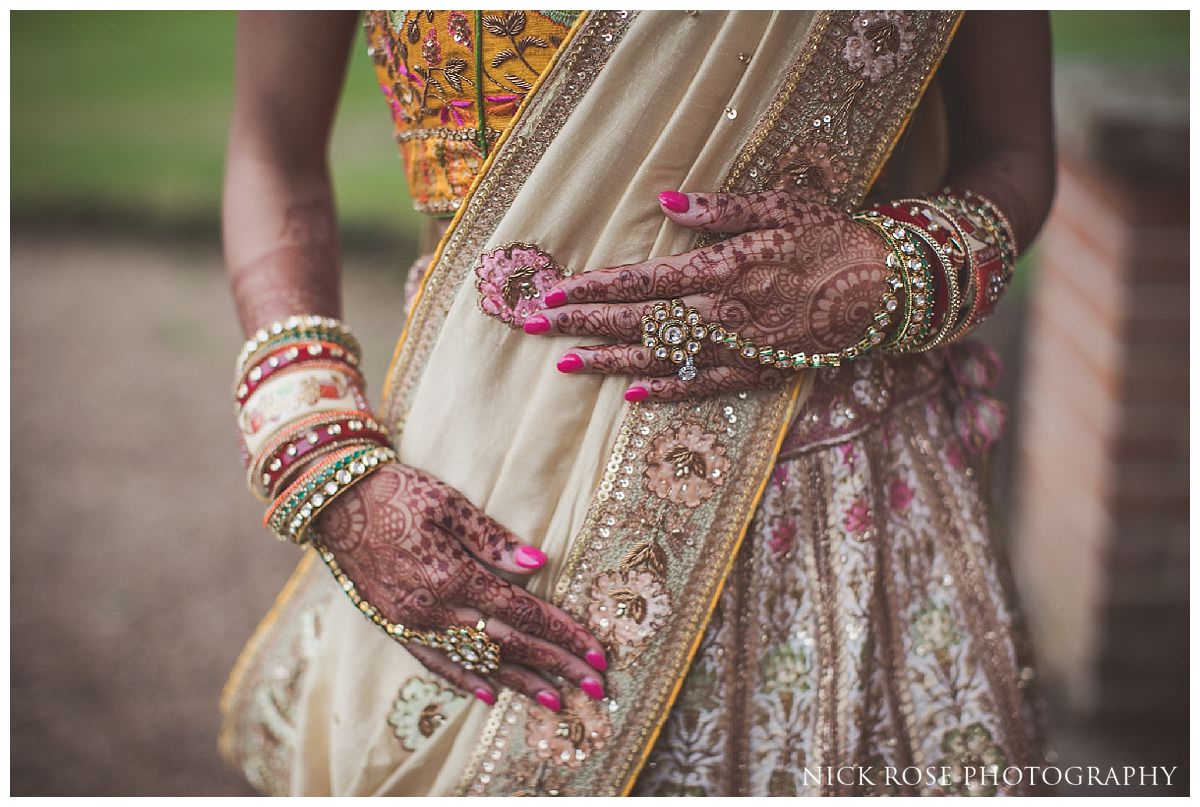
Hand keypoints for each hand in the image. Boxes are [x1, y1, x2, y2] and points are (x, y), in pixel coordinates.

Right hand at [315, 462, 606, 708]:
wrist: (332, 501)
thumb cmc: (397, 492)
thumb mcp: (448, 502)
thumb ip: (492, 538)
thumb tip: (539, 564)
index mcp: (451, 574)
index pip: (521, 611)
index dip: (562, 633)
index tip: (596, 651)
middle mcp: (433, 608)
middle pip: (507, 645)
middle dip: (555, 666)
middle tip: (595, 687)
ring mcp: (412, 623)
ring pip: (475, 662)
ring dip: (519, 683)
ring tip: (556, 701)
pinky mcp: (394, 625)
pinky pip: (434, 662)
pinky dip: (464, 680)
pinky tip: (490, 694)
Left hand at [525, 189, 891, 400]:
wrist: (886, 287)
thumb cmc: (830, 237)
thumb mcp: (778, 206)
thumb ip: (718, 208)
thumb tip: (665, 198)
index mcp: (723, 270)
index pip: (642, 283)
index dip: (593, 289)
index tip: (552, 292)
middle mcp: (723, 315)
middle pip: (639, 323)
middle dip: (583, 324)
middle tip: (535, 328)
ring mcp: (739, 350)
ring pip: (661, 360)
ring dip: (609, 361)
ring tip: (566, 365)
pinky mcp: (758, 373)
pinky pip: (703, 388)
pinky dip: (666, 392)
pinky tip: (632, 394)